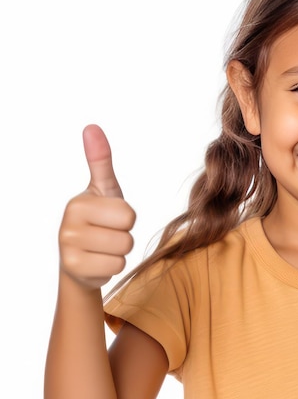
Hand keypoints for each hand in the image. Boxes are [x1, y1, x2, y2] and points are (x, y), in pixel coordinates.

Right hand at [58, 125, 135, 289]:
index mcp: (78, 204)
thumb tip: (92, 127)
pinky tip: (98, 261)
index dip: (126, 218)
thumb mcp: (103, 190)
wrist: (80, 258)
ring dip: (119, 251)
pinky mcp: (75, 270)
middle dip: (124, 235)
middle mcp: (68, 226)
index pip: (128, 215)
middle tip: (107, 233)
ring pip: (123, 252)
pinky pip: (117, 268)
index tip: (110, 217)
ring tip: (103, 247)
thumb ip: (100, 161)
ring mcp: (69, 250)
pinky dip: (113, 266)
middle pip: (127, 235)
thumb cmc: (98, 219)